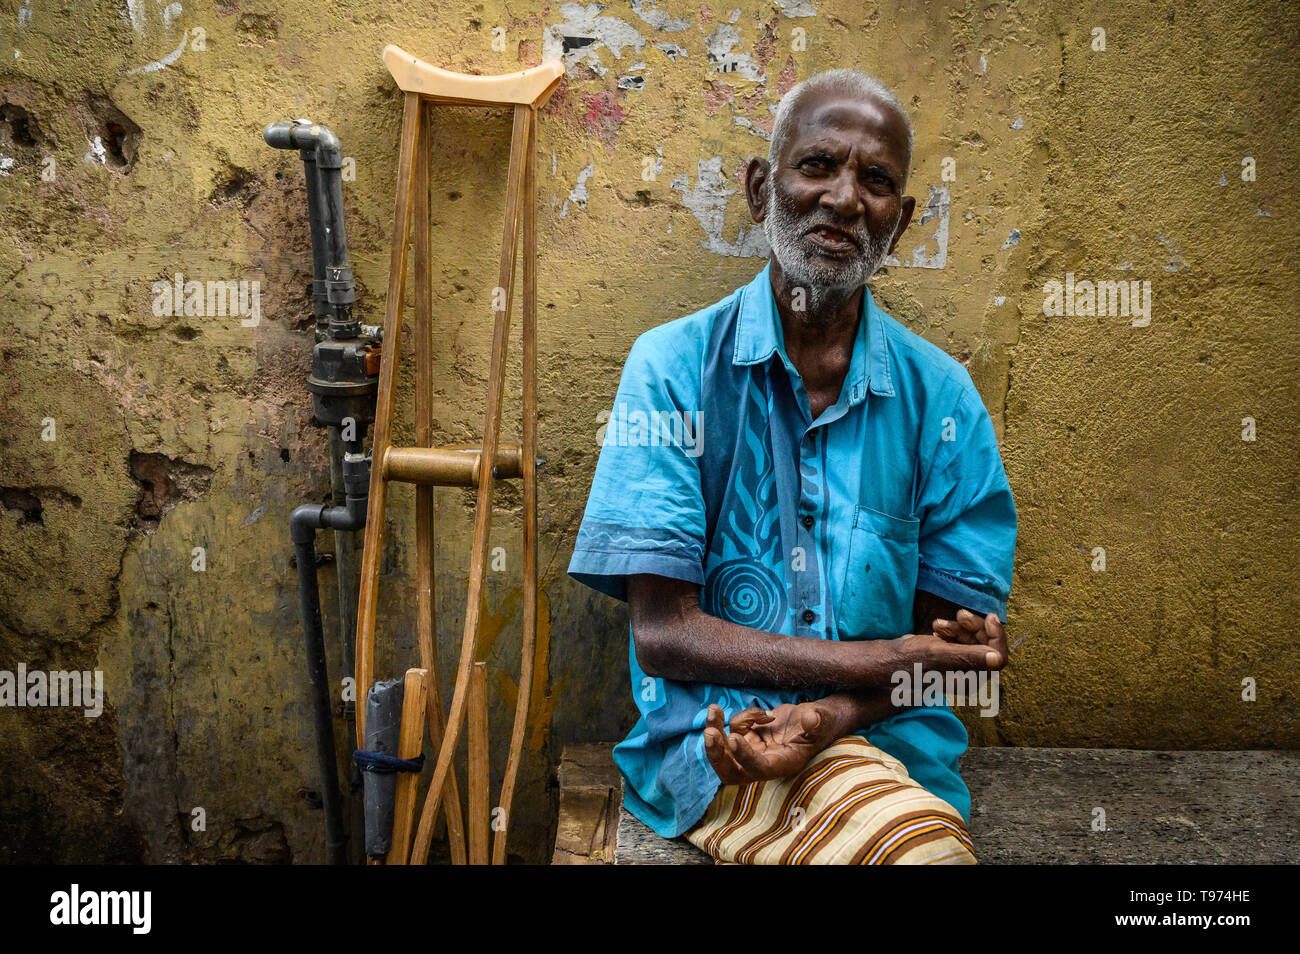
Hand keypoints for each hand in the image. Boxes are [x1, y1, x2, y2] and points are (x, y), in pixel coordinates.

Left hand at [702, 701, 840, 784]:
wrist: (815, 719)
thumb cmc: (822, 721)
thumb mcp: (823, 719)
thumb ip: (817, 720)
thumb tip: (811, 719)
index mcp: (785, 764)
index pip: (759, 768)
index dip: (745, 757)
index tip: (734, 738)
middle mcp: (766, 763)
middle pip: (732, 772)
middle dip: (717, 755)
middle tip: (709, 733)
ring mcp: (754, 752)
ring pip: (724, 752)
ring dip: (715, 732)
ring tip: (713, 710)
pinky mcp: (748, 739)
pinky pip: (733, 729)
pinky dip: (741, 718)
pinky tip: (761, 714)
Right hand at [899, 609, 1008, 671]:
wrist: (887, 661)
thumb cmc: (909, 661)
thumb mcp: (938, 655)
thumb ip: (969, 657)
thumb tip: (998, 659)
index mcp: (971, 679)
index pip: (998, 657)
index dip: (996, 635)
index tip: (988, 616)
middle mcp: (969, 674)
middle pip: (987, 644)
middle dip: (974, 627)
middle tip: (959, 614)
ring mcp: (960, 665)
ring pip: (973, 639)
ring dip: (960, 626)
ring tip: (939, 623)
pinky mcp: (951, 657)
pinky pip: (961, 639)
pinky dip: (952, 629)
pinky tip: (937, 627)